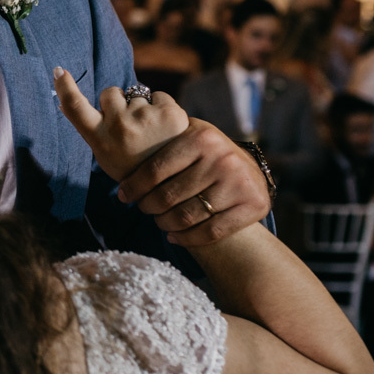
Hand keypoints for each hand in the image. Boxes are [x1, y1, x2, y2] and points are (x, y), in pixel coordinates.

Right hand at [54, 68, 189, 181]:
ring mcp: (144, 117)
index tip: (58, 71)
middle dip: (118, 103)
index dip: (65, 87)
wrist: (171, 185)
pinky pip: (158, 95)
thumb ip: (90, 127)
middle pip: (110, 93)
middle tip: (130, 128)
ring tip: (152, 132)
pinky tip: (166, 127)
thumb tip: (63, 102)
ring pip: (136, 94)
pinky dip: (161, 107)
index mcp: (100, 138)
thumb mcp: (104, 153)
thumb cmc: (133, 167)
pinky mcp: (168, 112)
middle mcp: (119, 125)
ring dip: (142, 107)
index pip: (75, 107)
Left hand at [116, 119, 272, 246]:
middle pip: (168, 196)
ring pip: (186, 216)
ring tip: (159, 222)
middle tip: (144, 209)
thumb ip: (163, 135)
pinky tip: (174, 237)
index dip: (134, 186)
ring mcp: (239, 184)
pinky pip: (211, 232)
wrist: (251, 169)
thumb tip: (120, 141)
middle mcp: (222, 159)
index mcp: (201, 138)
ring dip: (165, 224)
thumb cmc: (207, 153)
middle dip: (148, 207)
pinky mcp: (253, 206)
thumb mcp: (189, 134)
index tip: (124, 196)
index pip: (155, 169)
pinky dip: (188, 239)